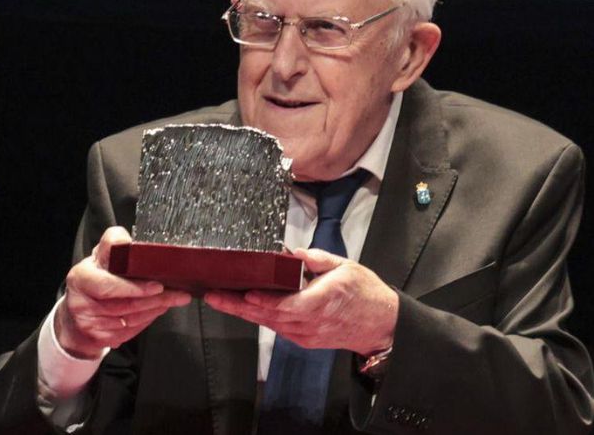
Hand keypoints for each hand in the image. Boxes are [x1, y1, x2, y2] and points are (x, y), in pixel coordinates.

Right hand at [54, 227, 191, 358]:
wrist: (75, 314)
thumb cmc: (94, 280)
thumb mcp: (99, 257)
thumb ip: (112, 245)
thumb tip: (127, 240)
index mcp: (81, 278)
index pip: (108, 285)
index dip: (134, 288)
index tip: (159, 286)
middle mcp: (81, 302)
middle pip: (125, 304)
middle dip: (157, 299)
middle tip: (179, 294)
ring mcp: (89, 323)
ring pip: (131, 318)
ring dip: (156, 309)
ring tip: (174, 300)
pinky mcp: (98, 338)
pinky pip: (129, 330)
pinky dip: (147, 320)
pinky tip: (157, 310)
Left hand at [205, 248, 398, 355]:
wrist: (380, 324)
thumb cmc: (364, 293)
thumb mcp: (346, 266)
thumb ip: (317, 260)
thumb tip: (293, 254)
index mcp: (323, 301)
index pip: (288, 305)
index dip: (265, 302)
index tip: (245, 294)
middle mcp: (312, 322)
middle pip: (269, 316)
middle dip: (238, 306)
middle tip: (212, 295)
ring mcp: (306, 334)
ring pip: (269, 324)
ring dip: (243, 313)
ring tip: (219, 299)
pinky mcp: (304, 339)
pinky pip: (277, 328)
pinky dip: (259, 317)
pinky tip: (243, 307)